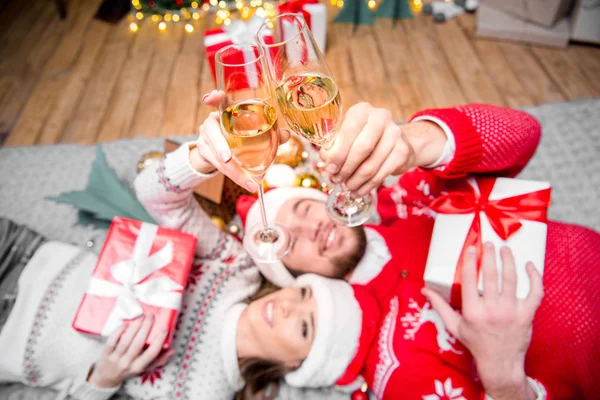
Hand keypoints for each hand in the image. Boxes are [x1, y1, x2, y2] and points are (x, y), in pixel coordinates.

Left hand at [88, 315, 174, 388]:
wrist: (107, 377)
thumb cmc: (130, 369)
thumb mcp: (145, 368)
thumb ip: (159, 360)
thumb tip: (172, 350)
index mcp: (139, 367)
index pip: (152, 353)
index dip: (159, 340)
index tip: (165, 327)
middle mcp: (128, 363)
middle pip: (138, 343)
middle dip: (146, 327)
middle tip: (151, 315)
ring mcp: (116, 358)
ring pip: (126, 340)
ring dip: (135, 327)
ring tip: (141, 317)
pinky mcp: (106, 353)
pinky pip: (112, 341)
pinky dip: (119, 331)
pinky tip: (126, 324)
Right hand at [191, 91, 289, 191]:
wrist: (217, 152)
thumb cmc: (237, 136)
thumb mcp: (251, 130)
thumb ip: (269, 131)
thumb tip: (285, 134)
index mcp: (224, 112)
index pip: (218, 100)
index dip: (214, 97)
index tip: (210, 99)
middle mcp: (212, 123)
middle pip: (211, 131)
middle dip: (219, 146)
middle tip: (227, 159)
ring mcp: (205, 139)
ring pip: (215, 155)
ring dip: (231, 170)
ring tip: (247, 182)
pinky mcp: (204, 154)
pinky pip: (218, 167)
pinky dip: (234, 176)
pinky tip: (246, 183)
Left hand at [320, 103, 446, 197]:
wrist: (394, 142)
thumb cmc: (362, 139)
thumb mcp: (346, 137)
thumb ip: (333, 146)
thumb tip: (326, 160)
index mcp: (362, 110)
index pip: (348, 131)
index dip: (337, 153)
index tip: (329, 169)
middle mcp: (381, 117)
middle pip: (362, 148)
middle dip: (346, 168)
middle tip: (337, 180)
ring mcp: (395, 133)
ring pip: (370, 165)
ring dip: (355, 180)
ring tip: (347, 187)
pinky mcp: (403, 151)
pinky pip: (381, 174)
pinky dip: (366, 186)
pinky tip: (358, 191)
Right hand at [422, 243, 542, 399]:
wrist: (500, 363)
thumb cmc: (476, 342)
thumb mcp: (454, 326)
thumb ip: (440, 306)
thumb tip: (424, 290)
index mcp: (472, 311)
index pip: (469, 280)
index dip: (470, 261)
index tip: (471, 248)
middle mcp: (492, 310)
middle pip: (492, 275)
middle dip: (490, 255)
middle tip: (489, 243)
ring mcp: (511, 312)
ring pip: (512, 280)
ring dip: (509, 261)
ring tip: (506, 249)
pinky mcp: (527, 315)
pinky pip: (535, 293)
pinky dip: (534, 277)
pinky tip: (529, 266)